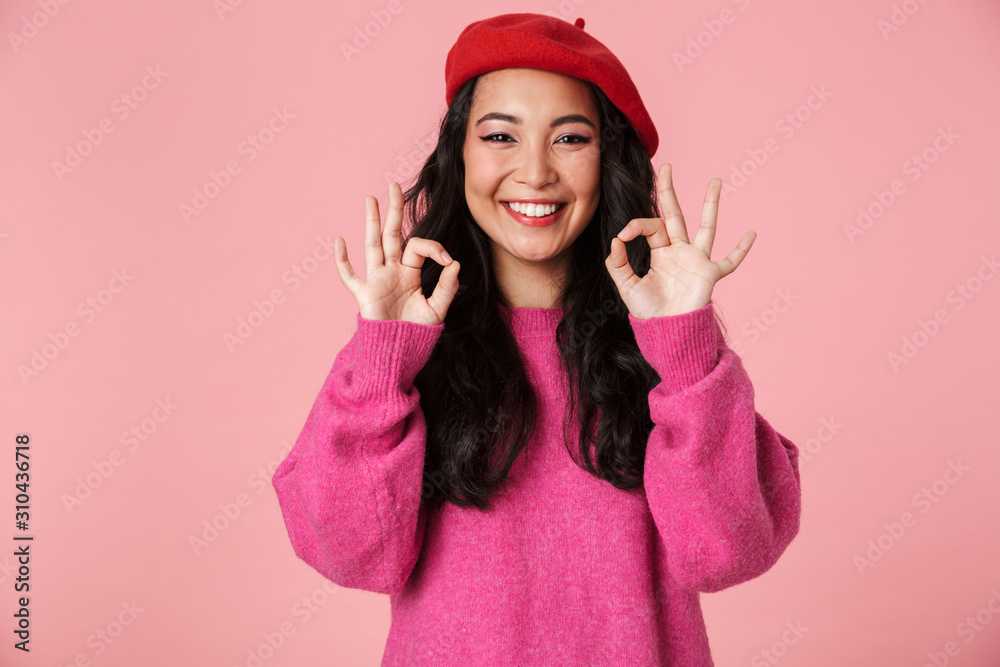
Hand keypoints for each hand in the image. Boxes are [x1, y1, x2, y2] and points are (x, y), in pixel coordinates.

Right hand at [333, 180, 460, 324]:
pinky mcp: (364, 295)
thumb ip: (447, 288)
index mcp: (410, 274)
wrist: (399, 353)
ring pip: (373, 245)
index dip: (435, 248)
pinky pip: (350, 276)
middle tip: (394, 185)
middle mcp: (392, 272)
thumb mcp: (437, 311)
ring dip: (371, 222)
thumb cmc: (417, 334)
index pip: (419, 247)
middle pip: (392, 234)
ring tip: (370, 199)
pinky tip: (339, 240)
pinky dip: (343, 260)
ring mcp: (376, 281)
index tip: (448, 261)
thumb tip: (455, 263)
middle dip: (393, 210)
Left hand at [604, 163, 754, 317]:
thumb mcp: (626, 286)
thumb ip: (617, 264)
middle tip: (667, 166)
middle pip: (675, 214)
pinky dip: (741, 250)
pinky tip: (751, 234)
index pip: (650, 226)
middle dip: (669, 191)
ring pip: (706, 227)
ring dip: (710, 204)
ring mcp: (696, 261)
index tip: (623, 235)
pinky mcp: (709, 274)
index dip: (636, 225)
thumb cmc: (648, 311)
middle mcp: (679, 251)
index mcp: (659, 252)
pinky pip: (729, 261)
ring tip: (715, 181)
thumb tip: (616, 239)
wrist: (667, 331)